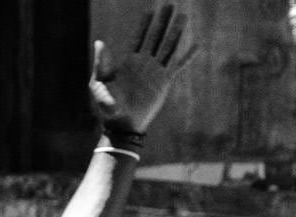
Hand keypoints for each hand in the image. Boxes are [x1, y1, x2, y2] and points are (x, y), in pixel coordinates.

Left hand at [89, 4, 194, 133]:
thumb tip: (99, 42)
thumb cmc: (105, 108)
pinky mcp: (164, 82)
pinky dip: (188, 56)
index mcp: (126, 62)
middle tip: (170, 4)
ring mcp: (155, 72)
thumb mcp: (98, 84)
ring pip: (168, 46)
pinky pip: (178, 66)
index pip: (137, 38)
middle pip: (155, 36)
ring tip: (183, 16)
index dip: (143, 24)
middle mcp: (143, 63)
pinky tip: (197, 46)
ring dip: (175, 32)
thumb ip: (102, 63)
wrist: (121, 125)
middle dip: (162, 20)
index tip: (149, 11)